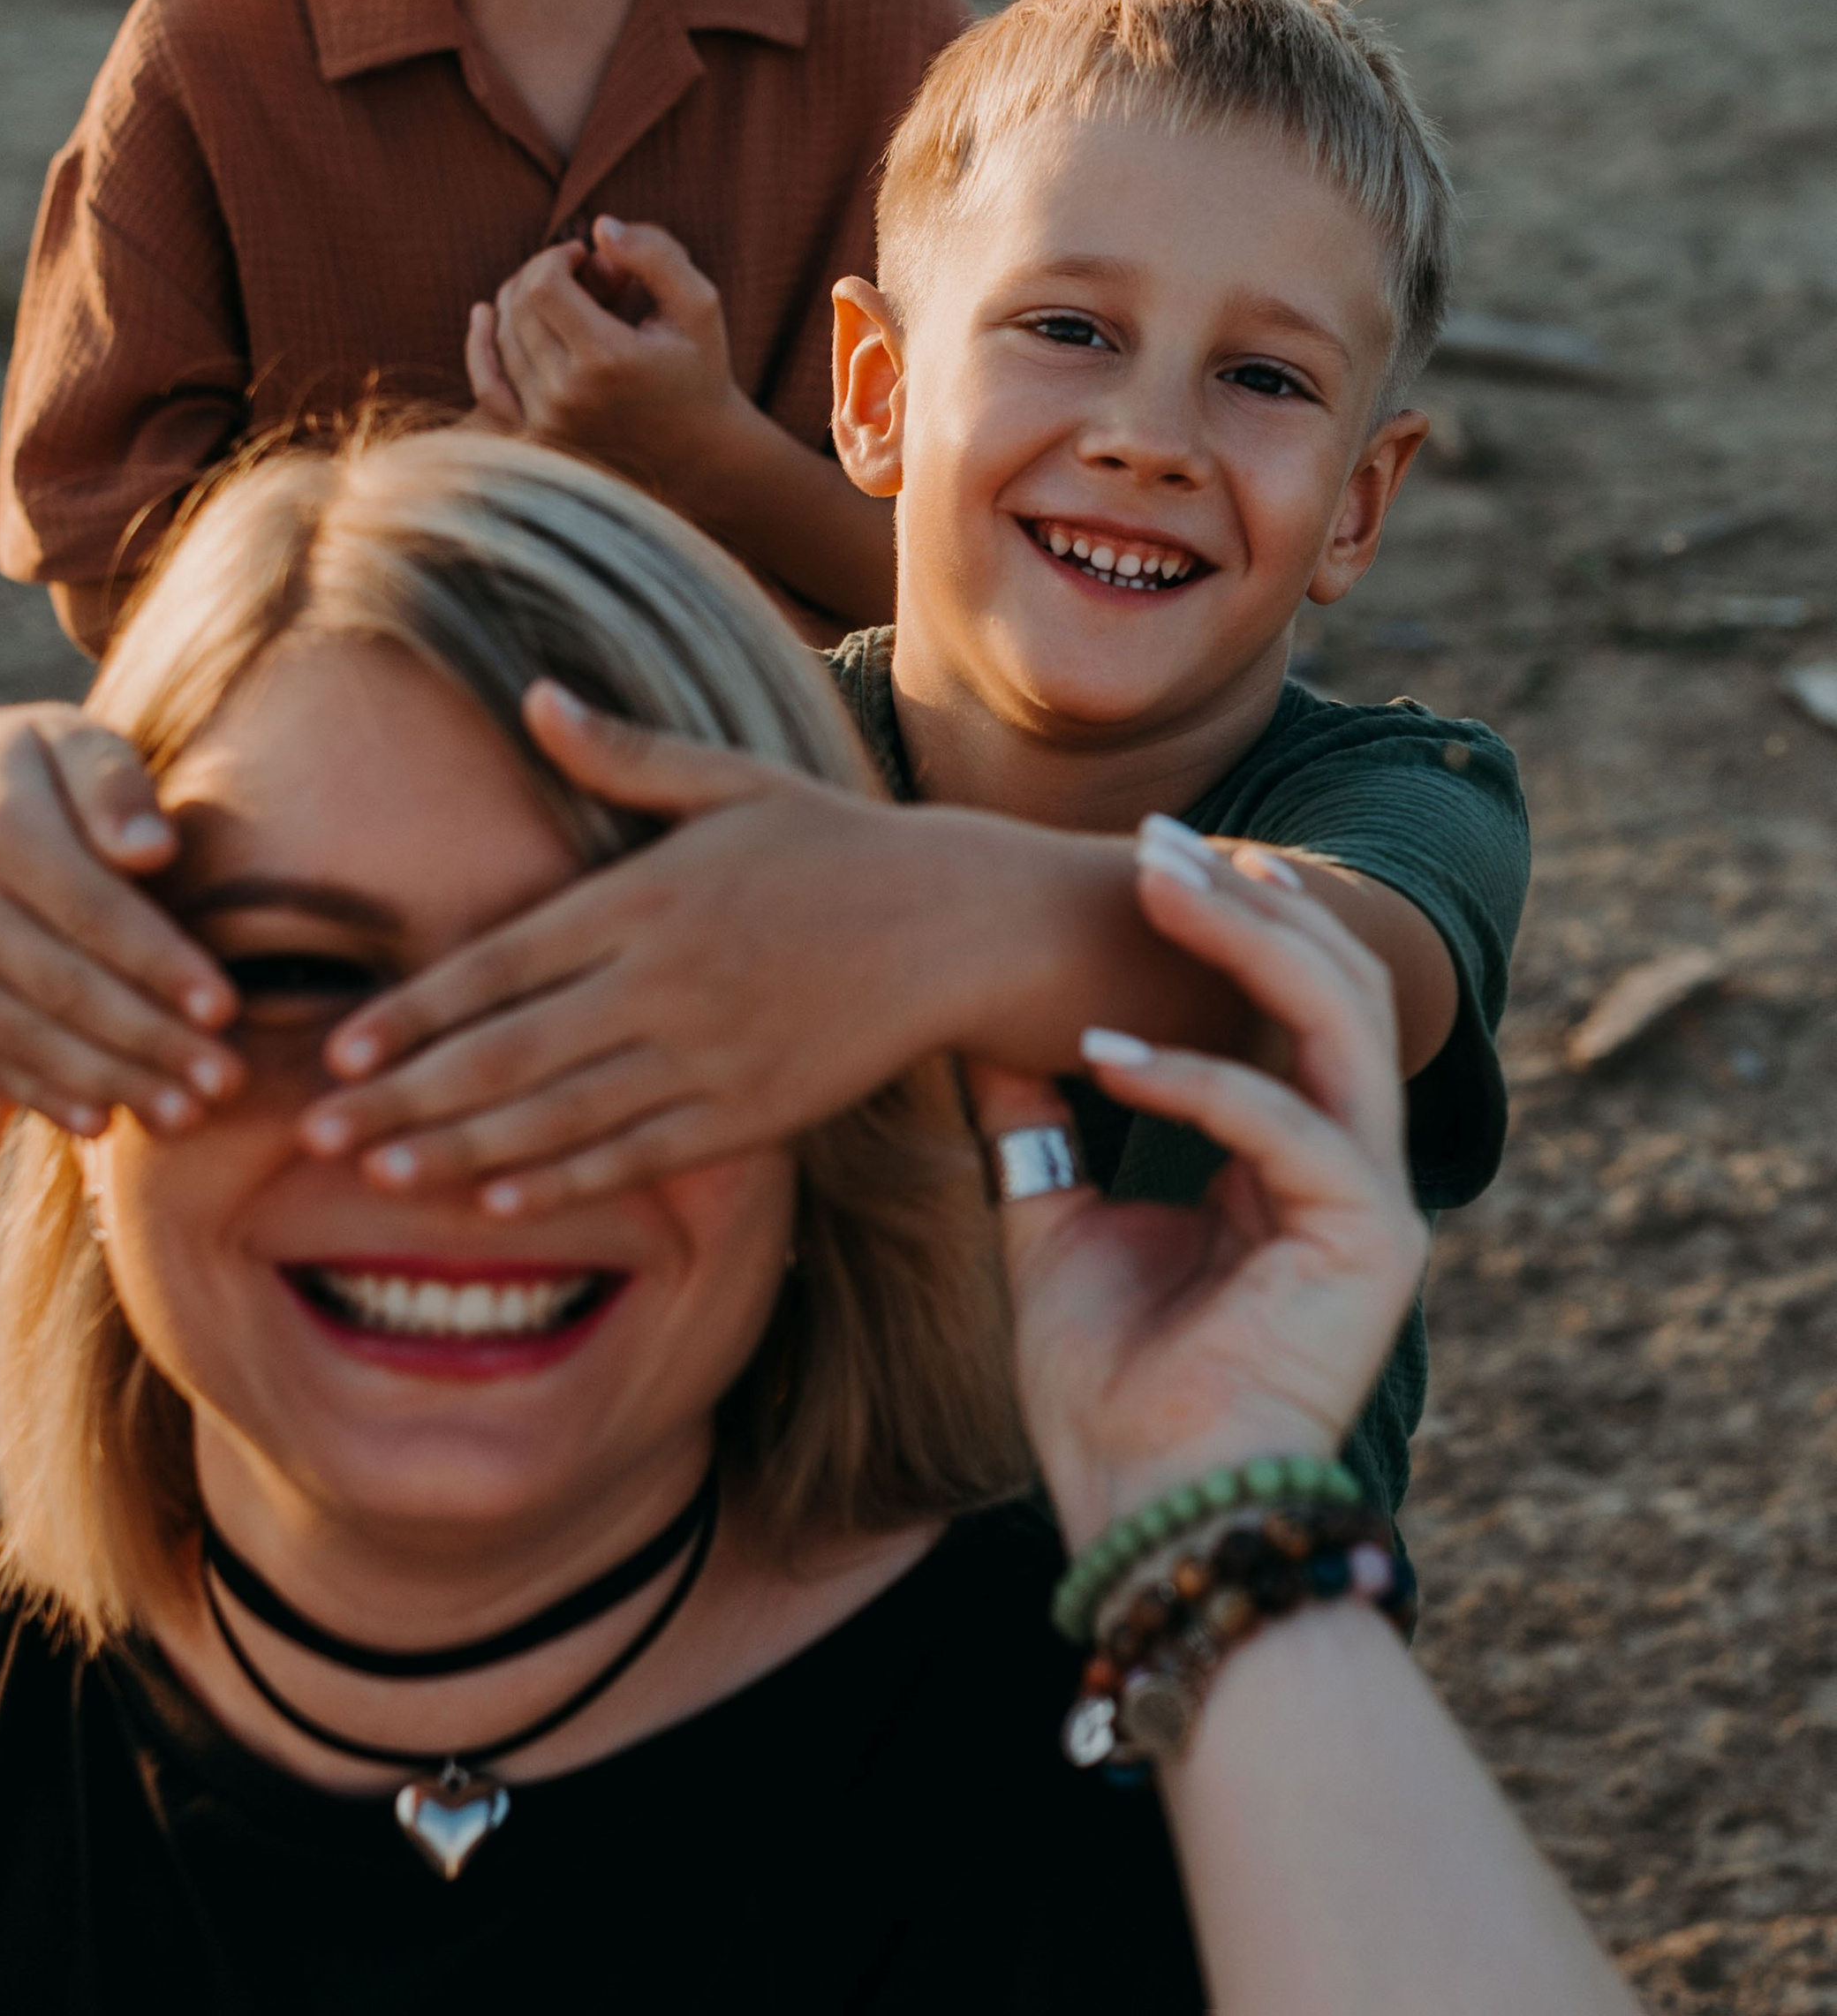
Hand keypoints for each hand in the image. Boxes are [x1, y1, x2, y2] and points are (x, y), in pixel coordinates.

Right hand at [0, 701, 238, 1135]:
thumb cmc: (34, 763)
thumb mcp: (71, 738)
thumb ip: (113, 783)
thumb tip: (153, 851)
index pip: (91, 911)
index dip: (159, 964)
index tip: (227, 1007)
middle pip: (65, 986)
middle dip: (151, 1041)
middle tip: (227, 1081)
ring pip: (30, 1036)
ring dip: (112, 1081)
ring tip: (188, 1114)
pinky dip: (46, 1096)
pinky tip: (105, 1122)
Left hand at [300, 682, 993, 1211]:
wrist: (957, 925)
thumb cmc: (833, 844)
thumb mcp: (729, 780)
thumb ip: (623, 754)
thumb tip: (535, 696)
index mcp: (645, 897)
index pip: (502, 963)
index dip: (413, 1011)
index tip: (339, 1046)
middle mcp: (664, 981)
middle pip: (508, 1052)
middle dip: (405, 1097)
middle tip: (316, 1131)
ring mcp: (707, 1056)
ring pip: (560, 1117)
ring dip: (462, 1151)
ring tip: (377, 1176)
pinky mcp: (751, 1113)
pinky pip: (639, 1156)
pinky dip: (565, 1183)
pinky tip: (498, 1204)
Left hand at [470, 217, 746, 489]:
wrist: (696, 449)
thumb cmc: (698, 366)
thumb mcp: (698, 302)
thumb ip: (655, 254)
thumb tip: (599, 227)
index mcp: (608, 359)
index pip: (545, 285)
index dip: (557, 256)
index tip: (582, 255)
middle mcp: (568, 394)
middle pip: (519, 307)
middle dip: (539, 273)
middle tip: (572, 270)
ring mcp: (547, 420)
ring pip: (502, 337)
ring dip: (519, 301)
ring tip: (555, 291)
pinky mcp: (536, 436)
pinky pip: (488, 383)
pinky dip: (481, 345)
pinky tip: (484, 315)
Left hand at [985, 825, 1428, 1543]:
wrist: (1144, 1516)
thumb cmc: (1108, 1390)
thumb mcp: (1048, 1221)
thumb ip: (1033, 1119)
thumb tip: (982, 1017)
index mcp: (1288, 1157)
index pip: (1285, 1000)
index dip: (1226, 917)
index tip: (1141, 853)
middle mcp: (1347, 1165)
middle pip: (1333, 982)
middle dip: (1247, 897)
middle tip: (1154, 837)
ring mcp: (1371, 1202)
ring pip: (1340, 1020)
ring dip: (1247, 940)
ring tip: (1158, 883)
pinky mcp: (1371, 1245)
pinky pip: (1290, 1126)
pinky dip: (1198, 1078)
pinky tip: (1104, 1048)